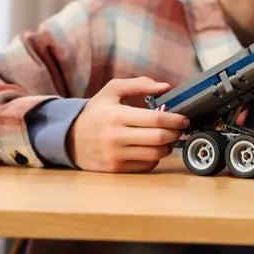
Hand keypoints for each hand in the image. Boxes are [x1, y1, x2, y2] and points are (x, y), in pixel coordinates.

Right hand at [67, 76, 188, 172]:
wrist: (69, 138)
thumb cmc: (95, 112)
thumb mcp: (112, 91)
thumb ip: (139, 84)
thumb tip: (166, 86)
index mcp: (117, 115)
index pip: (155, 119)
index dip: (175, 119)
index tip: (184, 118)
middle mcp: (116, 137)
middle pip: (159, 138)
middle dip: (175, 133)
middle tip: (180, 128)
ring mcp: (116, 155)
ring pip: (155, 154)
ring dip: (168, 146)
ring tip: (167, 137)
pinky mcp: (116, 169)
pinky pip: (146, 165)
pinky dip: (155, 157)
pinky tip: (152, 148)